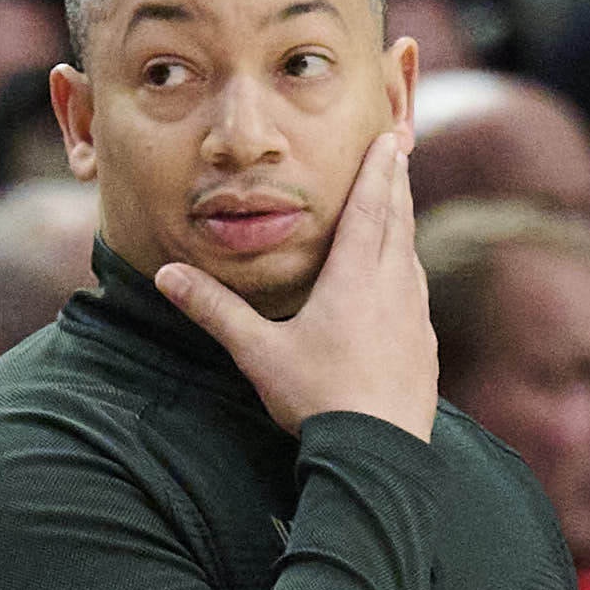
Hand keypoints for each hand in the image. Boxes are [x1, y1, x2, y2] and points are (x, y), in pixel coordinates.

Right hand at [148, 126, 434, 443]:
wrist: (378, 452)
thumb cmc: (317, 398)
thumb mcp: (258, 354)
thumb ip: (215, 311)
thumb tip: (166, 276)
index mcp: (354, 277)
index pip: (369, 207)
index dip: (376, 169)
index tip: (386, 137)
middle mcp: (392, 285)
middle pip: (398, 219)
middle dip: (395, 182)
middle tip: (399, 149)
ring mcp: (414, 315)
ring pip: (410, 253)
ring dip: (404, 222)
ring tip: (400, 204)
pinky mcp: (423, 344)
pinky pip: (415, 291)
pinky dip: (408, 267)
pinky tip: (403, 278)